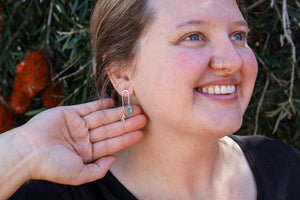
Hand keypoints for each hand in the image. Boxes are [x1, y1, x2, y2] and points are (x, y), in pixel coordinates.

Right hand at [20, 99, 146, 184]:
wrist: (28, 152)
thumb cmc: (52, 166)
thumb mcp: (79, 174)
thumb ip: (99, 169)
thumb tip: (114, 160)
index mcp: (86, 153)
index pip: (111, 144)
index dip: (127, 138)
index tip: (141, 133)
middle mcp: (84, 138)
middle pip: (110, 129)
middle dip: (127, 123)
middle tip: (144, 117)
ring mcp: (77, 125)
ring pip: (102, 118)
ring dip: (118, 113)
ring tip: (134, 109)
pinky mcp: (69, 113)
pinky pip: (88, 107)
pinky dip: (100, 104)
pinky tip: (112, 103)